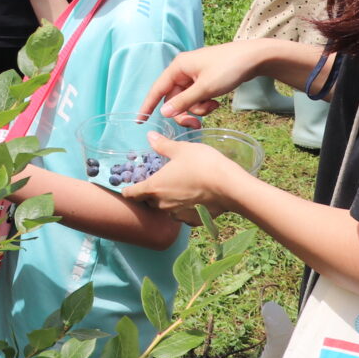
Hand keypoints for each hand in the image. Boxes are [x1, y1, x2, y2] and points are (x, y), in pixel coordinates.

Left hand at [121, 131, 244, 218]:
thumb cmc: (202, 164)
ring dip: (167, 201)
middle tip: (158, 181)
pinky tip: (192, 198)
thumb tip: (149, 136)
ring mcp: (178, 215)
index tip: (129, 186)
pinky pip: (182, 215)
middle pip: (149, 201)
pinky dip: (184, 208)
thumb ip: (162, 145)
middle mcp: (163, 205)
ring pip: (166, 209)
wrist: (230, 187)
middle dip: (150, 193)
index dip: (128, 189)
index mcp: (154, 187)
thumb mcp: (181, 149)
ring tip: (177, 189)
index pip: (131, 194)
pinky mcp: (193, 220)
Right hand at [135, 44, 257, 127]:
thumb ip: (183, 102)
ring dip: (197, 108)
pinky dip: (204, 103)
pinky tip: (216, 103)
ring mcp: (194, 75)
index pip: (157, 89)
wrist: (253, 58)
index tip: (139, 121)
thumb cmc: (228, 68)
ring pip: (186, 100)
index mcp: (178, 67)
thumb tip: (164, 113)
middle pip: (173, 98)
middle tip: (196, 125)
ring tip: (213, 107)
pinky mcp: (204, 79)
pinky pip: (197, 96)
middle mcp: (183, 70)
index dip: (147, 106)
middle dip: (184, 112)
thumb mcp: (205, 88)